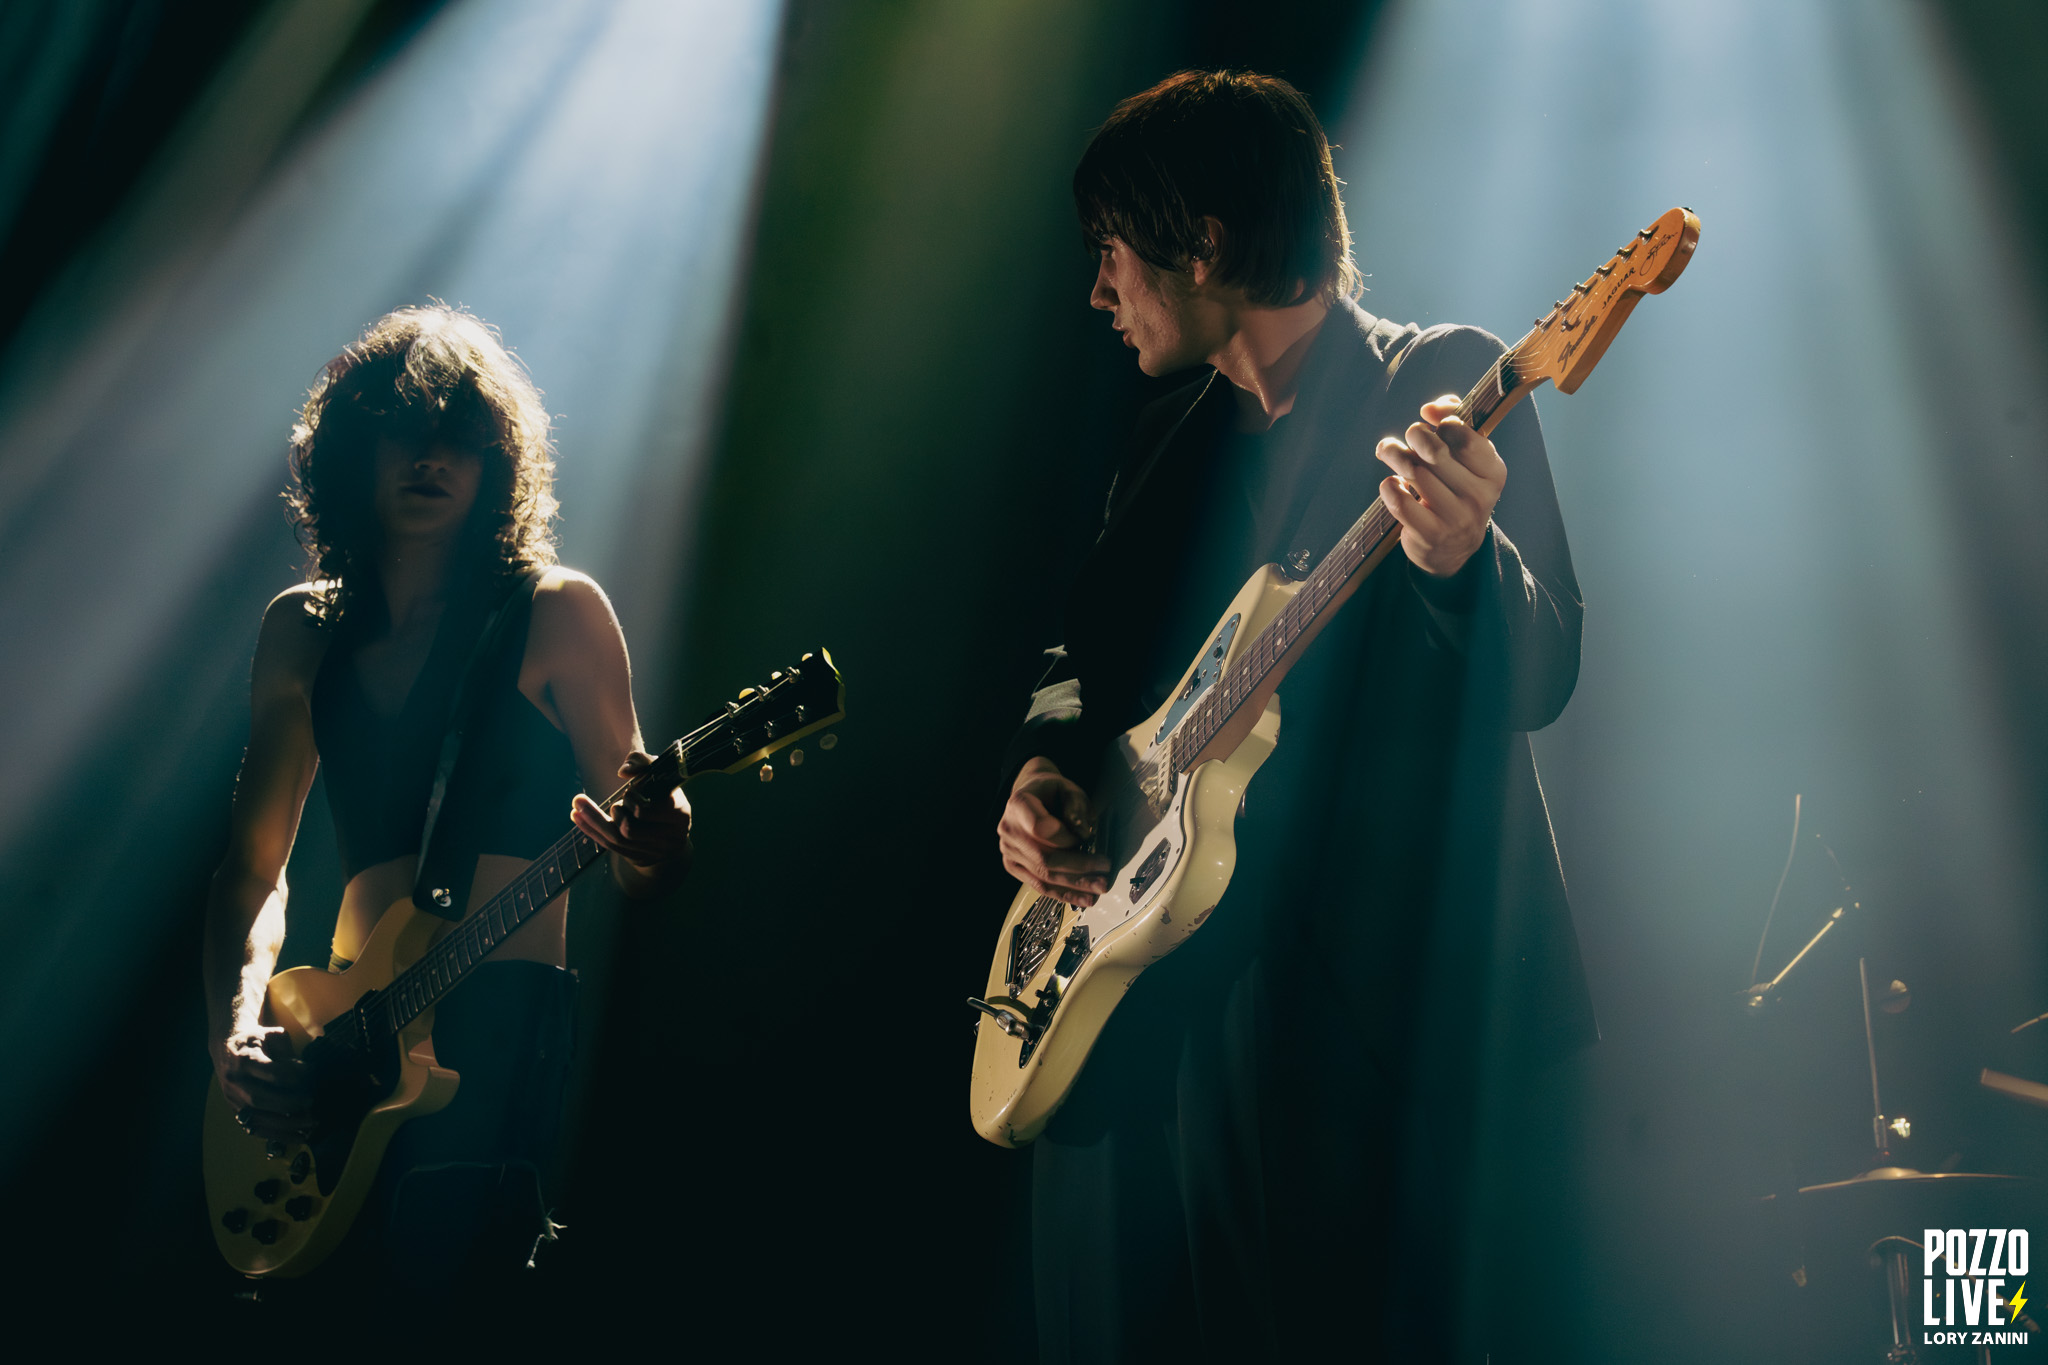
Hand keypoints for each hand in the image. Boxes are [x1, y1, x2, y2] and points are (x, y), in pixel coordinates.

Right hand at [211, 1026, 313, 1142]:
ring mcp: (232, 1097)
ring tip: (310, 1125)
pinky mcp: (235, 1110)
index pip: (272, 1072)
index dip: (294, 1076)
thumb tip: (305, 1074)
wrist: (226, 1046)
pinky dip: (277, 1134)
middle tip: (311, 1102)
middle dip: (289, 1103)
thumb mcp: (273, 1035)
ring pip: (257, 1117)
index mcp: (245, 1058)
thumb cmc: (257, 1040)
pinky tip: (297, 1137)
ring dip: (286, 1125)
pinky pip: (255, 1127)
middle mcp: (235, 1080)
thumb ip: (288, 1053)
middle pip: (261, 1098)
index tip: (311, 1074)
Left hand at [572, 751, 691, 871]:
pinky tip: (576, 816)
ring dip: (595, 820)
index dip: (632, 799)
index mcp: (679, 814)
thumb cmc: (665, 795)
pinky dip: (590, 830)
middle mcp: (668, 837)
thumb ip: (643, 762)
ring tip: (579, 804)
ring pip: (617, 838)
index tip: (628, 790)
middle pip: (630, 829)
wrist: (675, 830)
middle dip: (617, 812)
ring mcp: (653, 851)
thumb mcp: (661, 774)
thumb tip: (623, 772)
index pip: (645, 810)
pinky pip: (610, 846)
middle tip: (616, 803)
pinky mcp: (639, 858)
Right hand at [997, 758, 1109, 906]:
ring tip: (1098, 889)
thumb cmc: (1053, 792)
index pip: (1041, 828)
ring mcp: (1008, 850)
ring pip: (1042, 875)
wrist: (1032, 796)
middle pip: (1044, 857)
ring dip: (1073, 886)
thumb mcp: (1069, 789)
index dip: (1066, 837)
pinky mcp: (1012, 866)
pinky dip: (1062, 893)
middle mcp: (1008, 829)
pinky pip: (1038, 885)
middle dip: (1078, 868)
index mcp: (1019, 804)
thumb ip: (1076, 807)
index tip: (1085, 838)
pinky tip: (1082, 898)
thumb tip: (1082, 834)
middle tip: (1104, 873)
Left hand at [1374, 395, 1505, 578]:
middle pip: (1435, 452)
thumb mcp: (1466, 458)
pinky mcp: (1431, 535)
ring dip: (1394, 455)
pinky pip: (1400, 502)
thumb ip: (1454, 422)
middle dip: (1414, 436)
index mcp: (1493, 472)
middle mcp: (1479, 496)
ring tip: (1388, 451)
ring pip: (1414, 473)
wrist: (1453, 548)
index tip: (1427, 418)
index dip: (1442, 422)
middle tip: (1409, 436)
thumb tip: (1430, 409)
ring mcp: (1456, 518)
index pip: (1465, 437)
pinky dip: (1389, 487)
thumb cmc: (1455, 489)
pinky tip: (1391, 484)